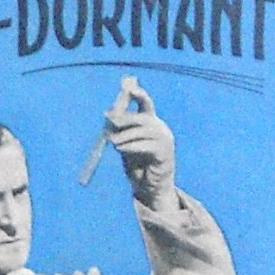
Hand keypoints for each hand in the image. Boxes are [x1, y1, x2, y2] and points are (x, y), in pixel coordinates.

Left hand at [105, 78, 175, 208]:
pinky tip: (121, 149)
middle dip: (125, 118)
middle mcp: (160, 128)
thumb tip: (110, 114)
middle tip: (110, 121)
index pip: (146, 104)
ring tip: (113, 142)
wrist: (149, 186)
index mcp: (151, 122)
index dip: (138, 95)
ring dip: (125, 135)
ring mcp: (165, 140)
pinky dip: (132, 146)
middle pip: (143, 117)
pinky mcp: (165, 153)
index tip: (129, 88)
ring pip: (143, 131)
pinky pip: (147, 145)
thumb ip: (120, 130)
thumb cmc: (138, 164)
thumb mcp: (126, 143)